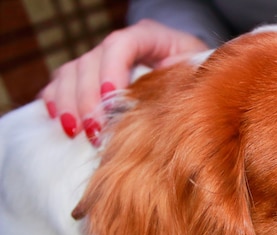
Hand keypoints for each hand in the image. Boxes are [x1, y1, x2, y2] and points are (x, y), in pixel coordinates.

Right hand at [41, 19, 208, 143]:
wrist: (190, 82)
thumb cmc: (197, 79)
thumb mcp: (199, 75)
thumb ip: (186, 78)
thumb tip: (168, 91)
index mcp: (150, 37)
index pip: (122, 43)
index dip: (112, 69)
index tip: (111, 99)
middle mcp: (120, 45)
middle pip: (90, 61)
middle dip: (88, 99)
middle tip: (95, 132)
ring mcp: (101, 60)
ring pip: (70, 72)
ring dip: (69, 104)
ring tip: (77, 133)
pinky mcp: (89, 78)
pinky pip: (60, 83)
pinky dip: (56, 101)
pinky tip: (60, 121)